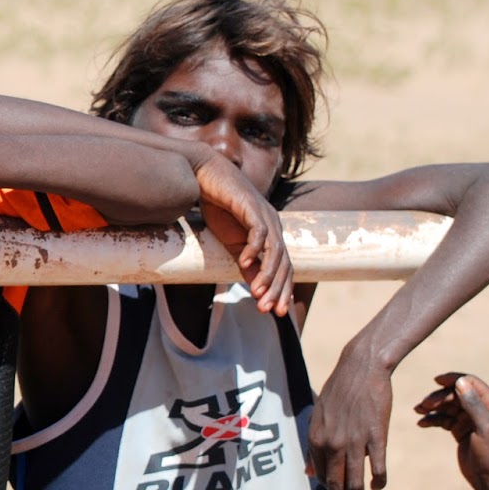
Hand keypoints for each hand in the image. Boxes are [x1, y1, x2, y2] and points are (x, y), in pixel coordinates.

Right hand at [190, 153, 292, 315]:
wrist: (204, 176)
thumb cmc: (218, 207)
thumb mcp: (232, 242)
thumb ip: (245, 262)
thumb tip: (255, 287)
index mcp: (270, 235)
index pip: (283, 267)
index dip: (281, 290)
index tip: (274, 313)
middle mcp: (273, 226)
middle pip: (283, 263)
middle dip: (277, 289)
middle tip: (268, 310)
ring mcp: (264, 215)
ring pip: (274, 251)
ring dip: (267, 274)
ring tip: (257, 293)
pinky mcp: (251, 206)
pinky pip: (258, 232)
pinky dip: (253, 249)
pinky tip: (243, 263)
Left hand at [307, 350, 390, 489]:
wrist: (362, 368)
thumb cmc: (339, 391)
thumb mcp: (319, 415)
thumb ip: (314, 445)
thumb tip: (309, 473)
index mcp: (316, 438)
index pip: (321, 475)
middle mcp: (332, 444)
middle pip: (335, 485)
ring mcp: (354, 441)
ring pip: (354, 482)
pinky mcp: (376, 437)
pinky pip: (376, 469)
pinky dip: (377, 481)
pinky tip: (377, 486)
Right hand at [414, 372, 488, 489]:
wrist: (488, 479)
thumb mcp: (484, 427)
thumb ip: (473, 404)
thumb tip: (460, 382)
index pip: (470, 383)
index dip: (453, 379)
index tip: (435, 381)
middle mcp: (482, 409)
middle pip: (456, 394)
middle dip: (439, 397)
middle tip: (423, 405)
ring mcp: (469, 419)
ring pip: (447, 406)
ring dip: (432, 407)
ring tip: (417, 411)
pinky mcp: (460, 430)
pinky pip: (444, 419)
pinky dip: (433, 419)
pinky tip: (421, 423)